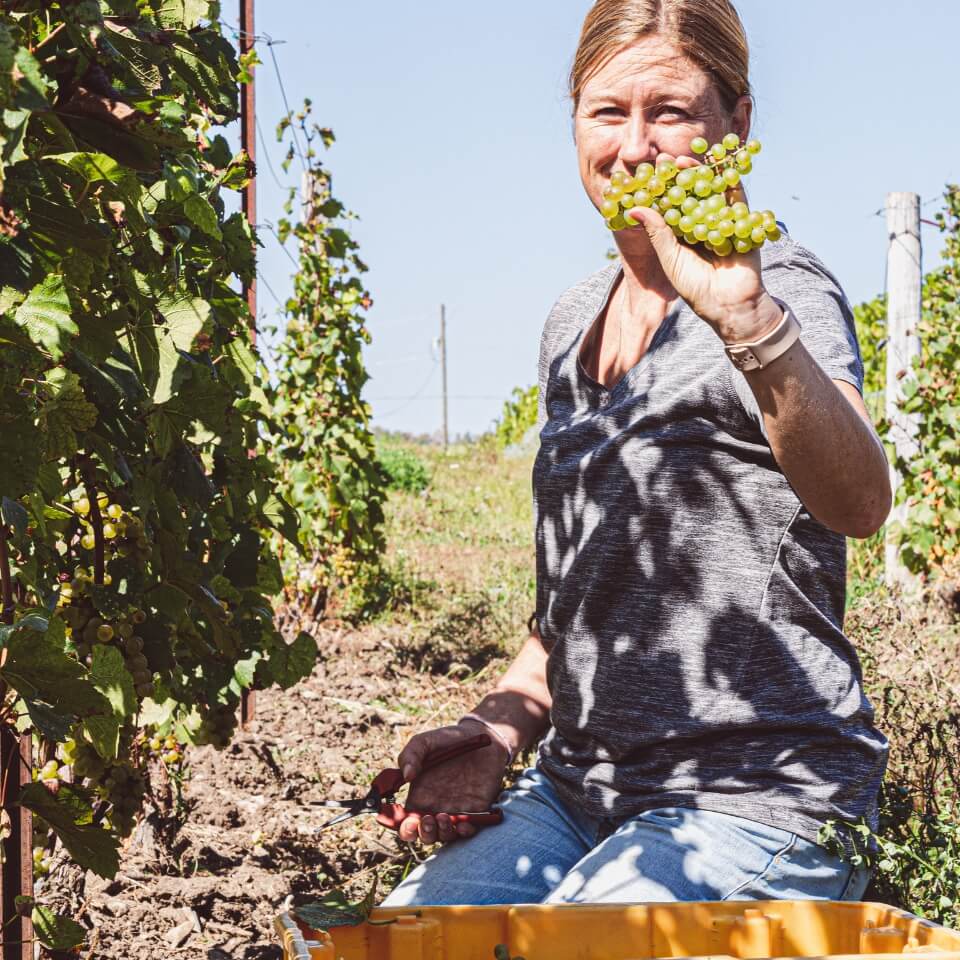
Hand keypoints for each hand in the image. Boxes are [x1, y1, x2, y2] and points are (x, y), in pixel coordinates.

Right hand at [395, 721, 508, 844]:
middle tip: (427, 820)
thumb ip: (410, 754)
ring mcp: (455, 810)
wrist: (482, 736)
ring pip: (445, 835)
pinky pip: (468, 829)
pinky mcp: (475, 810)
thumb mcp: (425, 742)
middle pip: (424, 834)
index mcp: (419, 795)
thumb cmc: (449, 739)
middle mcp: (435, 807)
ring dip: (442, 833)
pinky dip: (464, 832)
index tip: (408, 821)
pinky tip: (463, 824)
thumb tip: (406, 776)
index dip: (404, 828)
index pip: (405, 821)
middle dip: (423, 834)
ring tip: (444, 816)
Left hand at [626, 152, 781, 343]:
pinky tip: (718, 164)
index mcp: (680, 233)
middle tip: (664, 158)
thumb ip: (657, 231)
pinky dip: (728, 180)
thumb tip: (633, 208)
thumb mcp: (671, 258)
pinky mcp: (742, 220)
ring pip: (709, 192)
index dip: (657, 190)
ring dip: (699, 173)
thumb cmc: (695, 287)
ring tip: (686, 157)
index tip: (645, 173)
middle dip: (677, 176)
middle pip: (687, 194)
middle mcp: (699, 223)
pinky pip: (736, 197)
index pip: (667, 206)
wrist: (729, 304)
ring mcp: (720, 220)